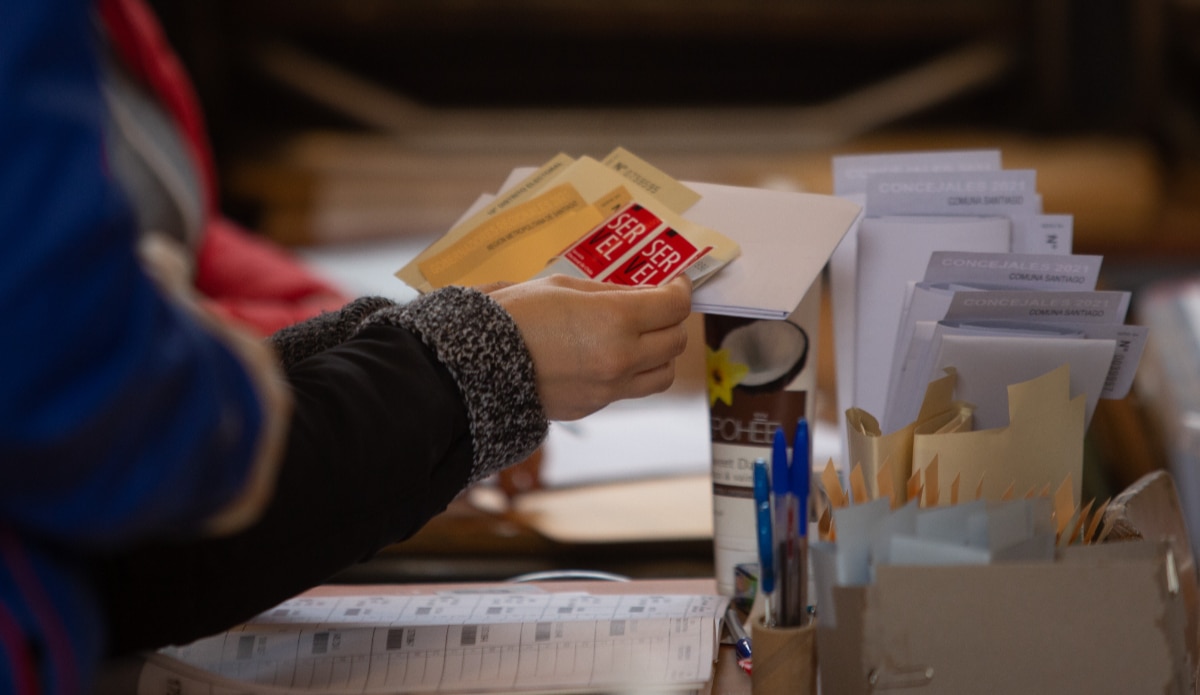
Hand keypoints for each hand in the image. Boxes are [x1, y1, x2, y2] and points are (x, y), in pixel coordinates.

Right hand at [486, 274, 692, 420]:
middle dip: (673, 319)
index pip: (673, 306)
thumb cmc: (514, 315)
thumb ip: (610, 292)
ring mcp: (609, 388)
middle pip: (676, 341)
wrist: (474, 366)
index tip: (675, 283)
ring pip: (662, 374)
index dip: (680, 290)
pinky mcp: (594, 407)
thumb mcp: (563, 286)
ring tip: (644, 336)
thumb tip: (642, 295)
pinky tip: (609, 355)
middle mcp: (621, 358)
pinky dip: (631, 372)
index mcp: (615, 320)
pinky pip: (629, 390)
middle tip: (660, 306)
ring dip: (661, 352)